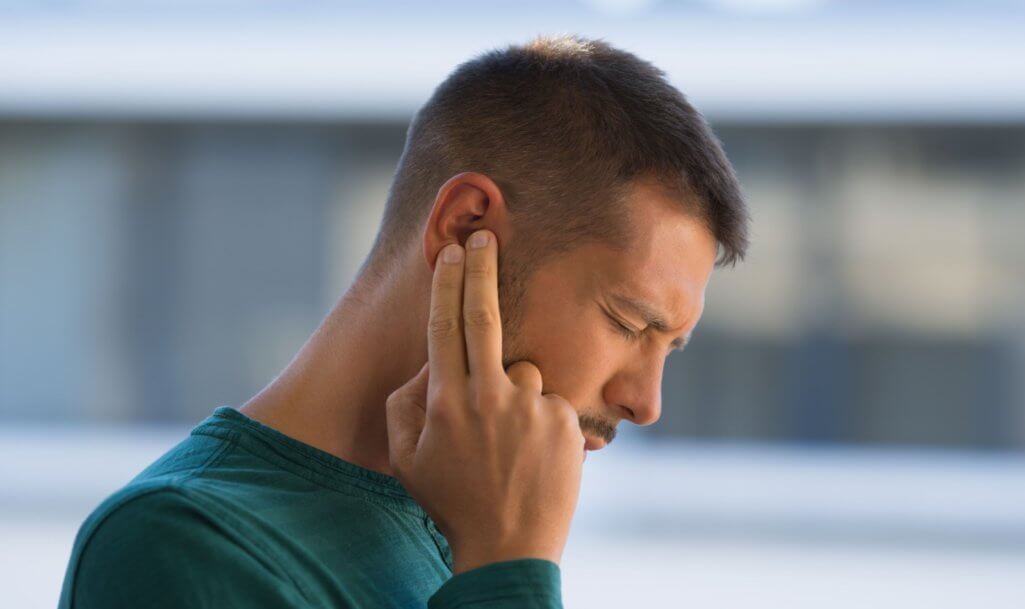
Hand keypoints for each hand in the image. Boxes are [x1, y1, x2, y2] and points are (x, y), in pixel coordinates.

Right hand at [385, 229, 584, 574]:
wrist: (509, 546)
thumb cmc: (451, 500)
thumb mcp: (406, 458)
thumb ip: (407, 403)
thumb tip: (430, 364)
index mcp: (447, 401)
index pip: (445, 325)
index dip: (447, 283)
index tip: (452, 251)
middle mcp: (489, 395)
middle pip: (486, 315)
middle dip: (483, 269)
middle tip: (485, 235)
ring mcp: (531, 406)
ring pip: (522, 371)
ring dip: (514, 393)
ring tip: (509, 444)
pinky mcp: (563, 420)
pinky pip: (548, 401)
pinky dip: (539, 418)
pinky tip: (532, 455)